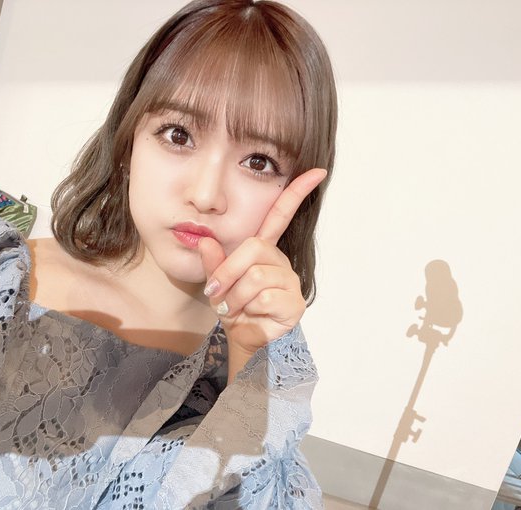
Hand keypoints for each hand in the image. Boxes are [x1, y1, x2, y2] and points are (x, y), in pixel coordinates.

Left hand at [199, 168, 326, 380]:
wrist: (241, 338)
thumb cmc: (233, 306)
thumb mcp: (217, 281)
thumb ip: (212, 261)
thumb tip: (203, 240)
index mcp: (263, 249)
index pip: (282, 215)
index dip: (297, 192)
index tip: (317, 171)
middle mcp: (279, 260)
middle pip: (253, 248)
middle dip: (227, 271)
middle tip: (216, 291)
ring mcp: (289, 281)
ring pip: (255, 276)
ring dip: (235, 297)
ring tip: (233, 308)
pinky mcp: (294, 302)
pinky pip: (266, 297)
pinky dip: (249, 309)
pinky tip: (251, 316)